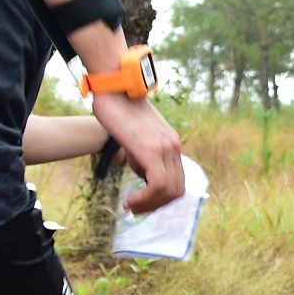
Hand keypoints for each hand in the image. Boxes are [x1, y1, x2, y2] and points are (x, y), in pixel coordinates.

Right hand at [90, 93, 182, 211]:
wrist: (116, 85)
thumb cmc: (119, 107)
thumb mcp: (135, 136)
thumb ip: (142, 153)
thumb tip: (141, 171)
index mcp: (172, 144)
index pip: (177, 180)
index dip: (161, 198)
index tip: (142, 202)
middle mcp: (174, 146)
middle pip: (177, 190)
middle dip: (156, 205)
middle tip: (136, 208)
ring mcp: (165, 148)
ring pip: (170, 191)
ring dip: (150, 205)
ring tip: (131, 206)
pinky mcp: (152, 150)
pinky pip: (158, 185)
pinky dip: (146, 199)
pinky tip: (130, 201)